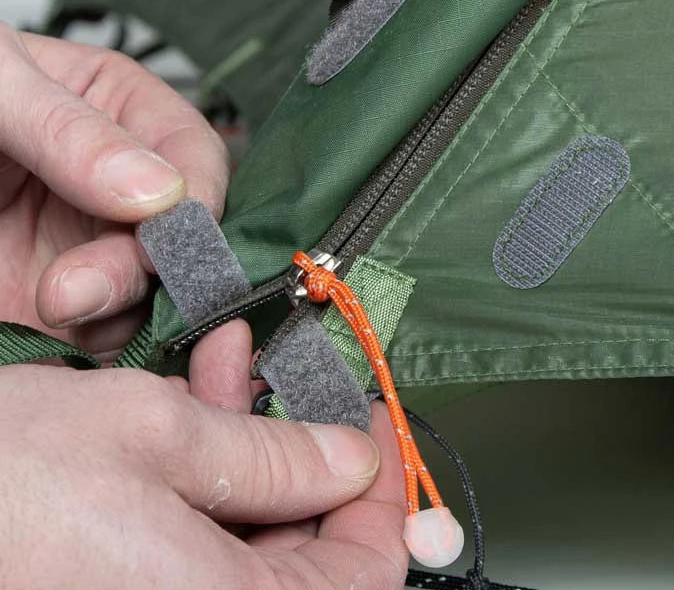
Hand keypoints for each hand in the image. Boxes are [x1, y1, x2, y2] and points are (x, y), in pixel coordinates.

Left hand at [0, 23, 229, 358]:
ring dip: (115, 309)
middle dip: (141, 266)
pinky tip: (49, 329)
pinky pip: (111, 333)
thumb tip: (160, 193)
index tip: (168, 228)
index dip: (196, 198)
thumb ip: (72, 133)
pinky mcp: (67, 303)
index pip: (196, 158)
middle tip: (76, 287)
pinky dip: (94, 342)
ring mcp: (97, 248)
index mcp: (123, 116)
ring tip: (50, 302)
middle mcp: (124, 190)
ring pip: (155, 293)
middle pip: (181, 237)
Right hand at [0, 320, 407, 588]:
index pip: (366, 572)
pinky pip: (194, 534)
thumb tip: (351, 461)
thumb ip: (271, 456)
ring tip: (229, 358)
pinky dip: (203, 466)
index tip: (374, 418)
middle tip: (293, 372)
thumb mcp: (153, 438)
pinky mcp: (122, 584)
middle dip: (305, 447)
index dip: (384, 491)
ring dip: (248, 440)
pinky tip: (189, 395)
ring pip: (248, 531)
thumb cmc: (5, 479)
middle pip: (308, 551)